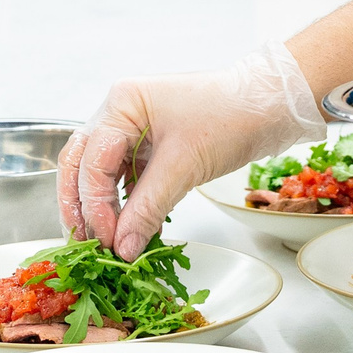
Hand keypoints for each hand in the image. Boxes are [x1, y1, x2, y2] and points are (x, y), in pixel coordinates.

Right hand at [57, 42, 325, 257]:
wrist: (271, 105)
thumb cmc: (231, 116)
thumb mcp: (184, 165)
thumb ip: (147, 208)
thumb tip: (121, 248)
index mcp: (122, 104)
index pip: (90, 161)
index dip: (94, 205)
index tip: (105, 239)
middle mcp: (121, 113)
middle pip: (82, 164)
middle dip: (80, 205)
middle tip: (84, 243)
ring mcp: (136, 128)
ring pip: (102, 173)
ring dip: (102, 208)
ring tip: (104, 243)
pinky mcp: (154, 146)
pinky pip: (128, 178)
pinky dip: (127, 204)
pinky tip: (130, 230)